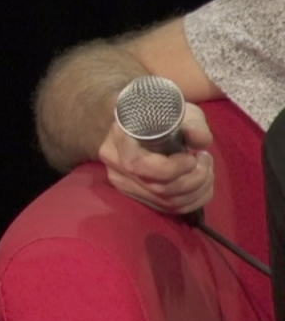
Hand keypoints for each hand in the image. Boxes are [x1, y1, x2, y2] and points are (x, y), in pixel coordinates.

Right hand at [96, 101, 214, 215]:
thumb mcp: (177, 112)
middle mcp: (116, 169)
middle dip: (193, 179)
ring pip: (168, 202)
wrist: (141, 124)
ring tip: (205, 168)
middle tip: (206, 160)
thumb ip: (191, 124)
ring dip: (198, 190)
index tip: (193, 157)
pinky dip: (194, 200)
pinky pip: (170, 208)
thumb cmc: (158, 115)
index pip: (139, 166)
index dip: (172, 168)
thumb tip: (201, 140)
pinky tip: (201, 183)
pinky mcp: (139, 197)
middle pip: (159, 188)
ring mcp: (125, 186)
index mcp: (117, 143)